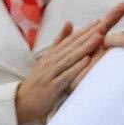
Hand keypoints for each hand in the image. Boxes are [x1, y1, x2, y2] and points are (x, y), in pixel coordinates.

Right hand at [14, 3, 123, 123]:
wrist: (21, 103)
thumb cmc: (39, 81)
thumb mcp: (48, 59)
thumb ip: (59, 42)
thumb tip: (69, 22)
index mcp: (52, 55)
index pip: (70, 40)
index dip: (84, 30)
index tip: (99, 21)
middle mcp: (51, 62)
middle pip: (72, 46)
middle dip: (88, 34)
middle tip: (103, 24)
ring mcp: (50, 73)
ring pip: (70, 58)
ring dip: (85, 47)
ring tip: (98, 37)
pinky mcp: (51, 87)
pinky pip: (65, 76)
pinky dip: (76, 68)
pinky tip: (87, 60)